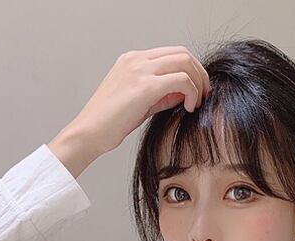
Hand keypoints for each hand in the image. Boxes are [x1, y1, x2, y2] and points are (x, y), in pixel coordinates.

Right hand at [68, 45, 210, 157]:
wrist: (89, 132)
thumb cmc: (110, 123)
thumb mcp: (140, 104)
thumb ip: (162, 95)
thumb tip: (183, 94)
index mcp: (133, 60)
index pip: (172, 54)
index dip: (191, 70)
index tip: (197, 90)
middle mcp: (137, 60)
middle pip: (182, 53)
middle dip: (200, 74)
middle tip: (204, 95)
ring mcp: (140, 70)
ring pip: (184, 62)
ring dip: (198, 82)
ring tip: (196, 103)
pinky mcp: (145, 86)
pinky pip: (181, 80)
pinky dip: (191, 92)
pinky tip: (188, 108)